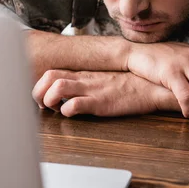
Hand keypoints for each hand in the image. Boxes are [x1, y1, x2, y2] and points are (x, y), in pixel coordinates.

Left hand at [32, 70, 170, 116]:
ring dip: (50, 101)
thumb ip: (85, 84)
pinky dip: (67, 111)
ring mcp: (91, 89)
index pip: (51, 72)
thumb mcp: (101, 80)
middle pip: (48, 77)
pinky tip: (73, 115)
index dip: (40, 87)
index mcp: (82, 74)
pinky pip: (76, 104)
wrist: (149, 86)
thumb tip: (68, 95)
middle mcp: (83, 79)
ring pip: (57, 88)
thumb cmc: (126, 85)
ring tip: (57, 110)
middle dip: (39, 93)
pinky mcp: (100, 102)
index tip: (43, 100)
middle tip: (44, 107)